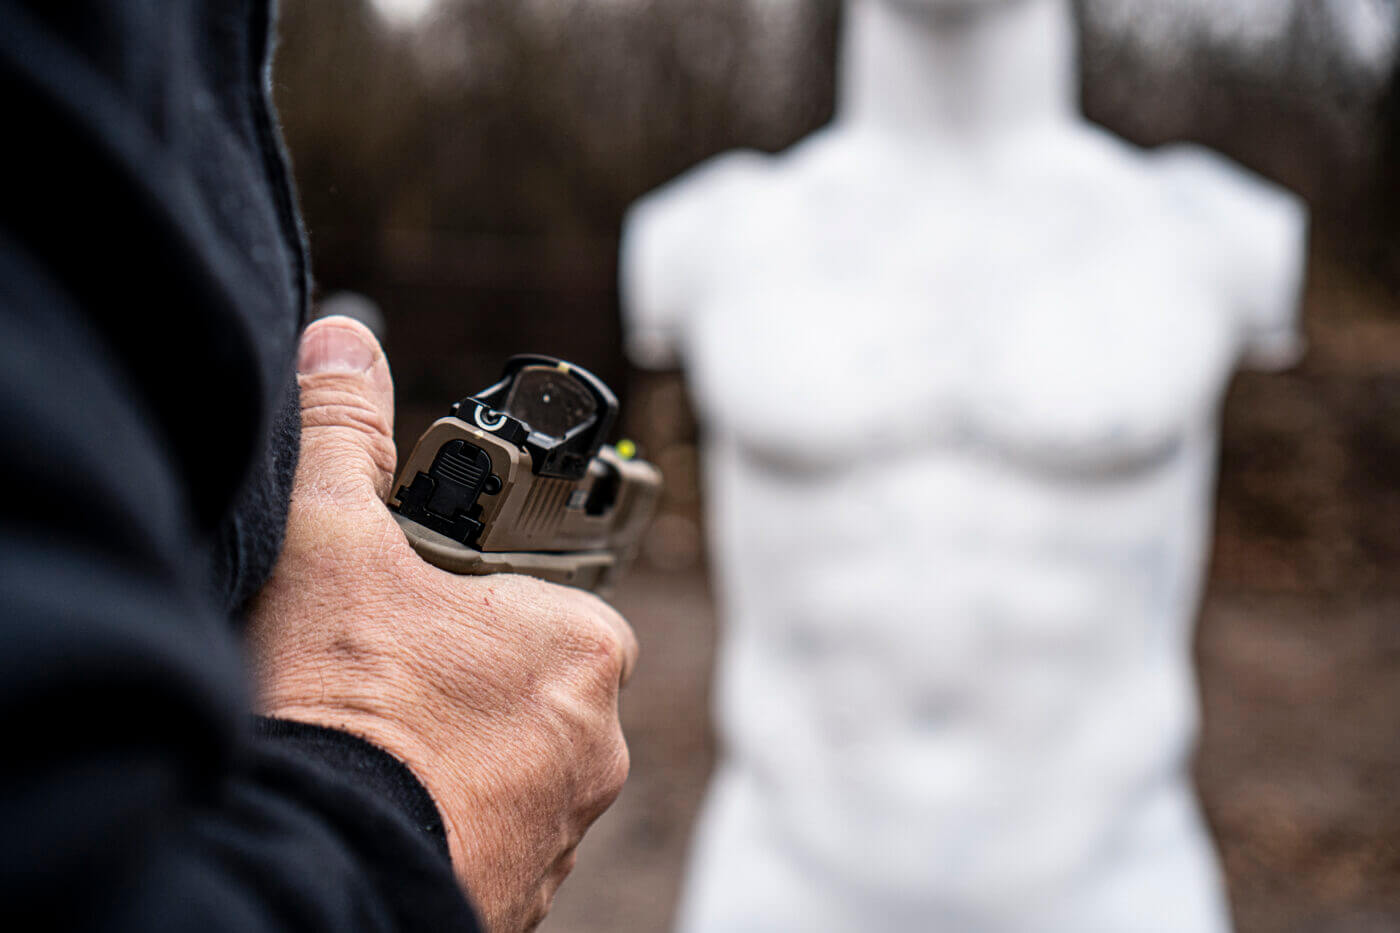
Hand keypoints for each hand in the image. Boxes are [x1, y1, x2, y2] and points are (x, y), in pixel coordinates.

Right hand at [248, 316, 637, 931]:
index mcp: (584, 648)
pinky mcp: (521, 893)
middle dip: (463, 669)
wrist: (311, 866)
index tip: (420, 606)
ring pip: (512, 760)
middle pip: (527, 680)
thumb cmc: (338, 703)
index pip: (545, 597)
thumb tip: (345, 340)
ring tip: (375, 736)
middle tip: (381, 668)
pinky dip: (447, 812)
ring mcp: (564, 829)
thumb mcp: (331, 540)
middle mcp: (597, 744)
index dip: (475, 592)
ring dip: (455, 745)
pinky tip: (382, 795)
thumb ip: (344, 432)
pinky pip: (491, 829)